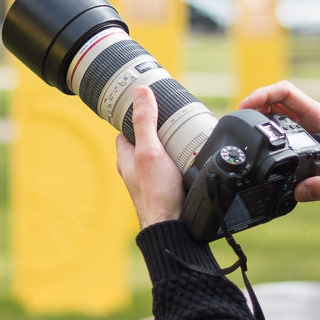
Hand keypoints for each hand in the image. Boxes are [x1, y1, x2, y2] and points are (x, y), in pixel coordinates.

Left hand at [115, 86, 185, 227]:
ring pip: (161, 153)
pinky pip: (173, 166)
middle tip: (175, 118)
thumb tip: (141, 92)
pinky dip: (182, 158)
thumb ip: (144, 122)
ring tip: (188, 133)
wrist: (173, 227)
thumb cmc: (156, 193)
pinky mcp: (167, 187)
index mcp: (126, 157)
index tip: (148, 104)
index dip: (135, 115)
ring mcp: (152, 179)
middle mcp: (137, 168)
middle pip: (147, 139)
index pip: (126, 128)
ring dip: (173, 144)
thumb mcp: (150, 150)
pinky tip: (194, 156)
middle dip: (160, 128)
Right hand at [239, 81, 319, 201]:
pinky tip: (256, 148)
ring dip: (256, 121)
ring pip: (274, 116)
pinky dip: (264, 135)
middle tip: (236, 124)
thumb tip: (300, 192)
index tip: (246, 106)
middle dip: (253, 108)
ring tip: (240, 134)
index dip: (264, 94)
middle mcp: (310, 120)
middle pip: (274, 103)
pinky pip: (279, 132)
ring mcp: (306, 131)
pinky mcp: (303, 143)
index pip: (287, 93)